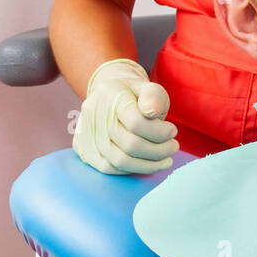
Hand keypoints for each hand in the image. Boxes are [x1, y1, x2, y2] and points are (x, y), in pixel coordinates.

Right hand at [73, 58, 178, 174]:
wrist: (108, 93)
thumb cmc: (134, 93)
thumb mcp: (148, 87)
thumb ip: (153, 96)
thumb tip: (153, 111)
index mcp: (111, 94)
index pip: (136, 122)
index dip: (159, 132)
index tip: (173, 131)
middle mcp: (94, 113)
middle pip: (129, 144)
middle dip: (158, 151)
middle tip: (173, 148)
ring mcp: (85, 132)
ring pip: (119, 160)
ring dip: (147, 164)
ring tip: (166, 159)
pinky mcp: (82, 147)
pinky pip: (107, 167)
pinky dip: (131, 169)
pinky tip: (147, 164)